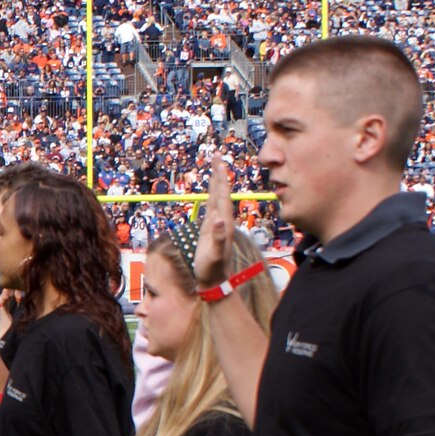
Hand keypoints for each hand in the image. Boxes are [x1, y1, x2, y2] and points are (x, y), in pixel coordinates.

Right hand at [195, 153, 236, 288]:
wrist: (214, 280)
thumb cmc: (212, 269)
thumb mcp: (213, 253)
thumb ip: (218, 237)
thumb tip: (219, 219)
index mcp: (224, 222)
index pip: (222, 194)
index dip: (220, 177)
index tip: (219, 161)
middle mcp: (223, 219)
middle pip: (221, 191)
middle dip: (219, 173)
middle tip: (217, 155)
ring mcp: (217, 223)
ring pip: (217, 196)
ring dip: (216, 181)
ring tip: (215, 166)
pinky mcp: (211, 227)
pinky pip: (211, 205)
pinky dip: (211, 194)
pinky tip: (211, 189)